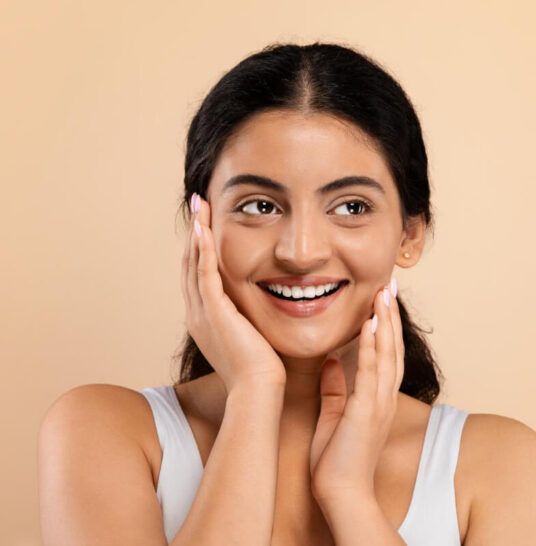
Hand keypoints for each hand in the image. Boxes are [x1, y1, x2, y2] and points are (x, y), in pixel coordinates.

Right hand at [183, 192, 286, 393]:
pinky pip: (204, 272)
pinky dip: (203, 248)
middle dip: (195, 233)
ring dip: (197, 232)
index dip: (202, 249)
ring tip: (200, 205)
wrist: (259, 390)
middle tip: (199, 205)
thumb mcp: (255, 337)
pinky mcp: (213, 311)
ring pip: (194, 263)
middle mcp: (198, 314)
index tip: (208, 224)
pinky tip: (204, 227)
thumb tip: (272, 306)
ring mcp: (202, 312)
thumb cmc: (265, 370)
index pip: (200, 276)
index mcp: (207, 320)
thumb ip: (254, 320)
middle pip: (191, 264)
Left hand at [310, 280, 403, 501]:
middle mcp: (385, 397)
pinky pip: (373, 372)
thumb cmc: (335, 462)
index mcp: (378, 399)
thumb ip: (336, 389)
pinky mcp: (368, 410)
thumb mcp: (333, 417)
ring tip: (384, 292)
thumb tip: (331, 363)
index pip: (386, 353)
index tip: (382, 298)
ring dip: (387, 321)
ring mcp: (380, 403)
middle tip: (390, 283)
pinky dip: (374, 346)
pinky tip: (372, 324)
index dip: (386, 324)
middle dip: (392, 313)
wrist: (341, 494)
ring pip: (388, 353)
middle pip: (394, 347)